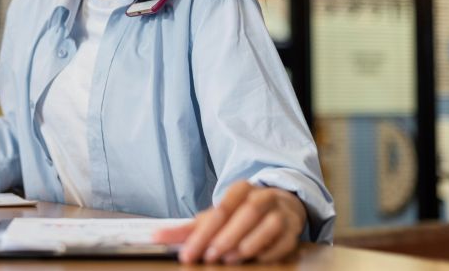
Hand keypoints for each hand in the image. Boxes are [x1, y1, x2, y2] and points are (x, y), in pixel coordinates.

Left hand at [153, 181, 306, 264]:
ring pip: (266, 223)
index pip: (220, 209)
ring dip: (247, 242)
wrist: (281, 206)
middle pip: (244, 213)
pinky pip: (284, 240)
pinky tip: (255, 258)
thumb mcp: (214, 217)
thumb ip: (188, 228)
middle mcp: (261, 197)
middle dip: (225, 236)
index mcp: (240, 189)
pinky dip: (269, 250)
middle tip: (209, 255)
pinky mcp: (293, 229)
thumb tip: (156, 237)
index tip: (187, 252)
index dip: (203, 232)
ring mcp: (280, 211)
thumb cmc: (240, 214)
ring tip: (229, 257)